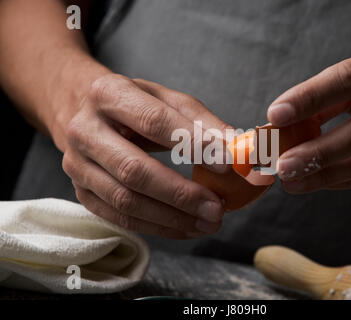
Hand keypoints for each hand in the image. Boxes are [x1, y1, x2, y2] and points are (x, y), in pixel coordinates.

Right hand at [62, 74, 230, 237]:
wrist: (83, 111)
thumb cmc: (134, 105)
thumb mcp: (165, 99)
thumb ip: (200, 120)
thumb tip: (235, 146)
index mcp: (108, 94)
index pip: (153, 121)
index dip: (192, 144)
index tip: (226, 164)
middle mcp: (85, 130)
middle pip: (135, 170)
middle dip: (181, 194)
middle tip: (217, 207)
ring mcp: (78, 165)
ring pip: (126, 201)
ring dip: (172, 218)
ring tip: (208, 222)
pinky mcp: (82, 192)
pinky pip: (120, 218)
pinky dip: (158, 227)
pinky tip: (186, 228)